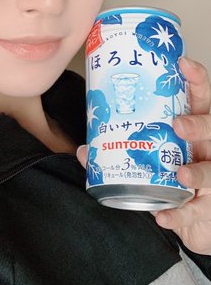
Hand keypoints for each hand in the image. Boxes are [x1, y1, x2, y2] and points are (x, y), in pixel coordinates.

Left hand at [76, 57, 210, 255]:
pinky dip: (180, 215)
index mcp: (195, 129)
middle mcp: (209, 149)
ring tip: (181, 173)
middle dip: (199, 124)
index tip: (183, 63)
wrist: (195, 221)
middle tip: (178, 124)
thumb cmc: (174, 180)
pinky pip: (197, 211)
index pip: (202, 98)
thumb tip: (86, 150)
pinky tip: (162, 216)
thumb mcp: (153, 159)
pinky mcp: (209, 208)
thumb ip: (120, 151)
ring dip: (197, 171)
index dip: (197, 79)